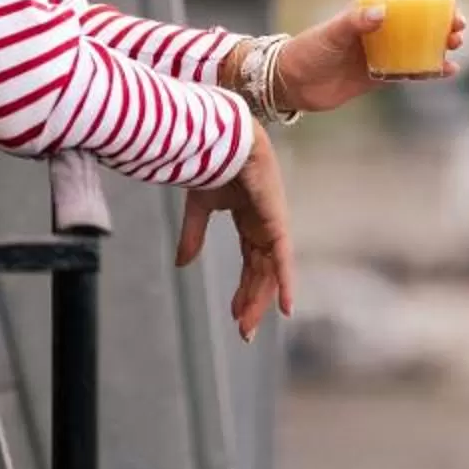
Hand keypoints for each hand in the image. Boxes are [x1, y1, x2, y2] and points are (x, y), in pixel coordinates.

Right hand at [175, 127, 295, 339]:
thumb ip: (193, 237)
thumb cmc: (212, 163)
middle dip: (252, 301)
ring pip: (269, 271)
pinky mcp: (275, 221)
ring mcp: (272, 223)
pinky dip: (284, 282)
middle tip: (244, 331)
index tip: (236, 316)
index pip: (250, 263)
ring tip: (248, 325)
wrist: (221, 138)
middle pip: (261, 272)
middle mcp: (264, 225)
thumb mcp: (199, 209)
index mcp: (249, 220)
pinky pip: (282, 257)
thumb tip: (183, 266)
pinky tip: (284, 307)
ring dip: (260, 299)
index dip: (244, 290)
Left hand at [272, 0, 468, 114]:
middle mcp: (379, 28)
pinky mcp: (380, 74)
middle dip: (444, 17)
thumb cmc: (308, 49)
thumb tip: (382, 12)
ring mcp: (382, 50)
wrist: (292, 83)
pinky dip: (430, 69)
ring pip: (420, 42)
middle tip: (459, 23)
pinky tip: (448, 70)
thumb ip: (355, 23)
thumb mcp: (331, 32)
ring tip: (455, 44)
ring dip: (441, 41)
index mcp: (369, 9)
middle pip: (420, 17)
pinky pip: (411, 69)